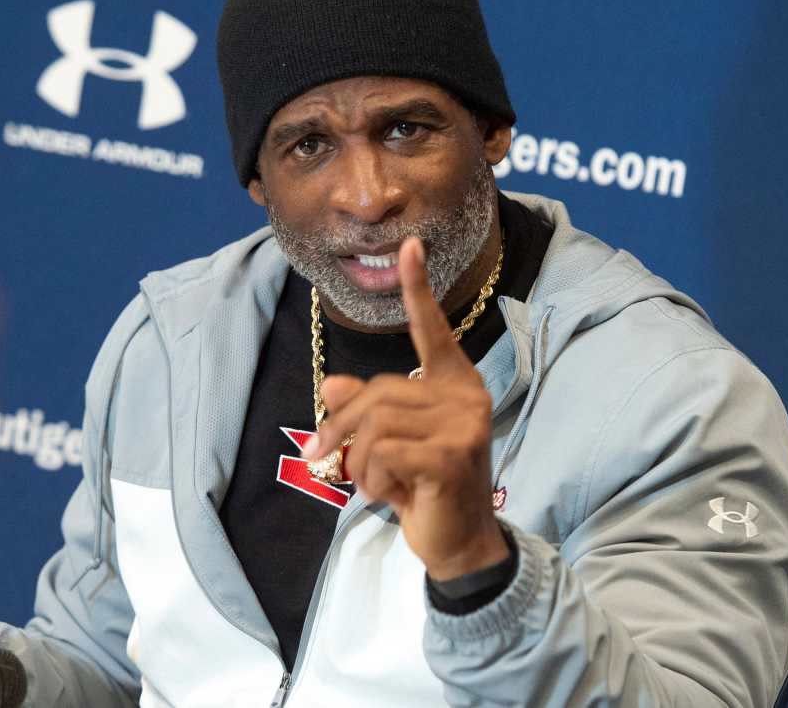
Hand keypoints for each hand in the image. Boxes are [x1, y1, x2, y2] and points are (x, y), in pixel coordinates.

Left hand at [301, 237, 508, 581]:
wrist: (459, 542)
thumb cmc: (424, 486)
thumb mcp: (386, 443)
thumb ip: (363, 410)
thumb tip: (330, 384)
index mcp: (453, 383)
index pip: (431, 330)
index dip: (416, 288)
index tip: (407, 244)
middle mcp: (465, 395)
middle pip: (375, 391)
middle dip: (340, 428)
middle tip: (322, 459)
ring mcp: (463, 424)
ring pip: (373, 424)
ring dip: (357, 462)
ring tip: (374, 483)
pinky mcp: (451, 456)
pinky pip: (380, 453)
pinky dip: (371, 479)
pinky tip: (394, 495)